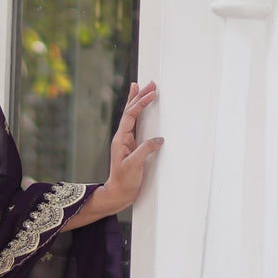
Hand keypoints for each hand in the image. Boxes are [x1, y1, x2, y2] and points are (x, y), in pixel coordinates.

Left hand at [66, 81, 162, 227]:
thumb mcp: (134, 165)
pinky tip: (143, 110)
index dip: (140, 103)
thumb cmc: (123, 181)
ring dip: (138, 102)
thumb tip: (158, 139)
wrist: (118, 194)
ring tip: (142, 88)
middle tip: (149, 83)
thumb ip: (145, 150)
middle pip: (130, 112)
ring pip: (133, 117)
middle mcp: (122, 137)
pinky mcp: (133, 147)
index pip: (131, 116)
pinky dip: (141, 115)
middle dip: (139, 96)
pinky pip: (137, 126)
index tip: (151, 93)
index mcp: (120, 139)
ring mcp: (127, 141)